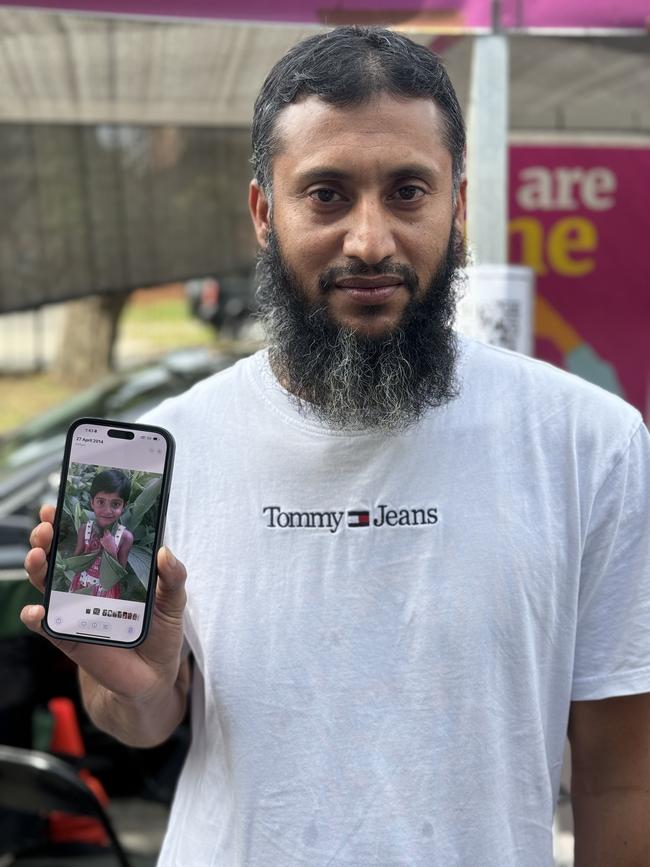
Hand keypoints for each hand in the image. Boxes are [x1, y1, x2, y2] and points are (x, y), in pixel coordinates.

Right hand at [21, 504, 187, 704]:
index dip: (73, 519)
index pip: (88, 537)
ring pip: (46, 582)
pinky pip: (46, 624)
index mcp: (111, 567)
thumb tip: (166, 553)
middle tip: (46, 528)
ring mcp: (74, 607)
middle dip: (48, 537)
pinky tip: (38, 610)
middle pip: (59, 553)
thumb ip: (174, 577)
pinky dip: (37, 617)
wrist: (152, 677)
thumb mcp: (174, 600)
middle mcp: (87, 582)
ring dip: (37, 567)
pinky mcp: (68, 636)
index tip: (62, 504)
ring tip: (38, 556)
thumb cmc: (161, 632)